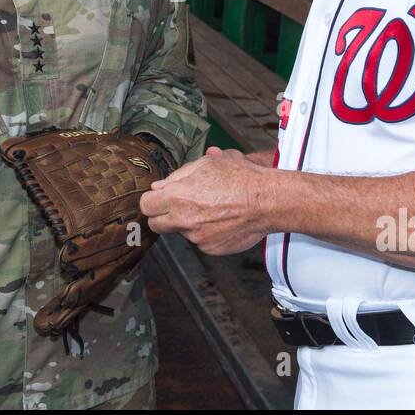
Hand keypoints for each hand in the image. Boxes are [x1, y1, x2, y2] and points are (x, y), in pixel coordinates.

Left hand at [140, 148, 272, 254]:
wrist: (267, 201)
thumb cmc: (240, 178)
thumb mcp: (205, 164)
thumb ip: (177, 176)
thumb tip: (159, 187)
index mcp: (178, 197)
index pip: (146, 205)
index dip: (152, 200)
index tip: (159, 198)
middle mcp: (184, 220)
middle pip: (156, 224)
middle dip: (162, 216)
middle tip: (177, 207)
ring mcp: (197, 237)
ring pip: (181, 231)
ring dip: (189, 222)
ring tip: (212, 208)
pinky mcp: (211, 249)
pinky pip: (200, 240)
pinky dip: (206, 232)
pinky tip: (222, 220)